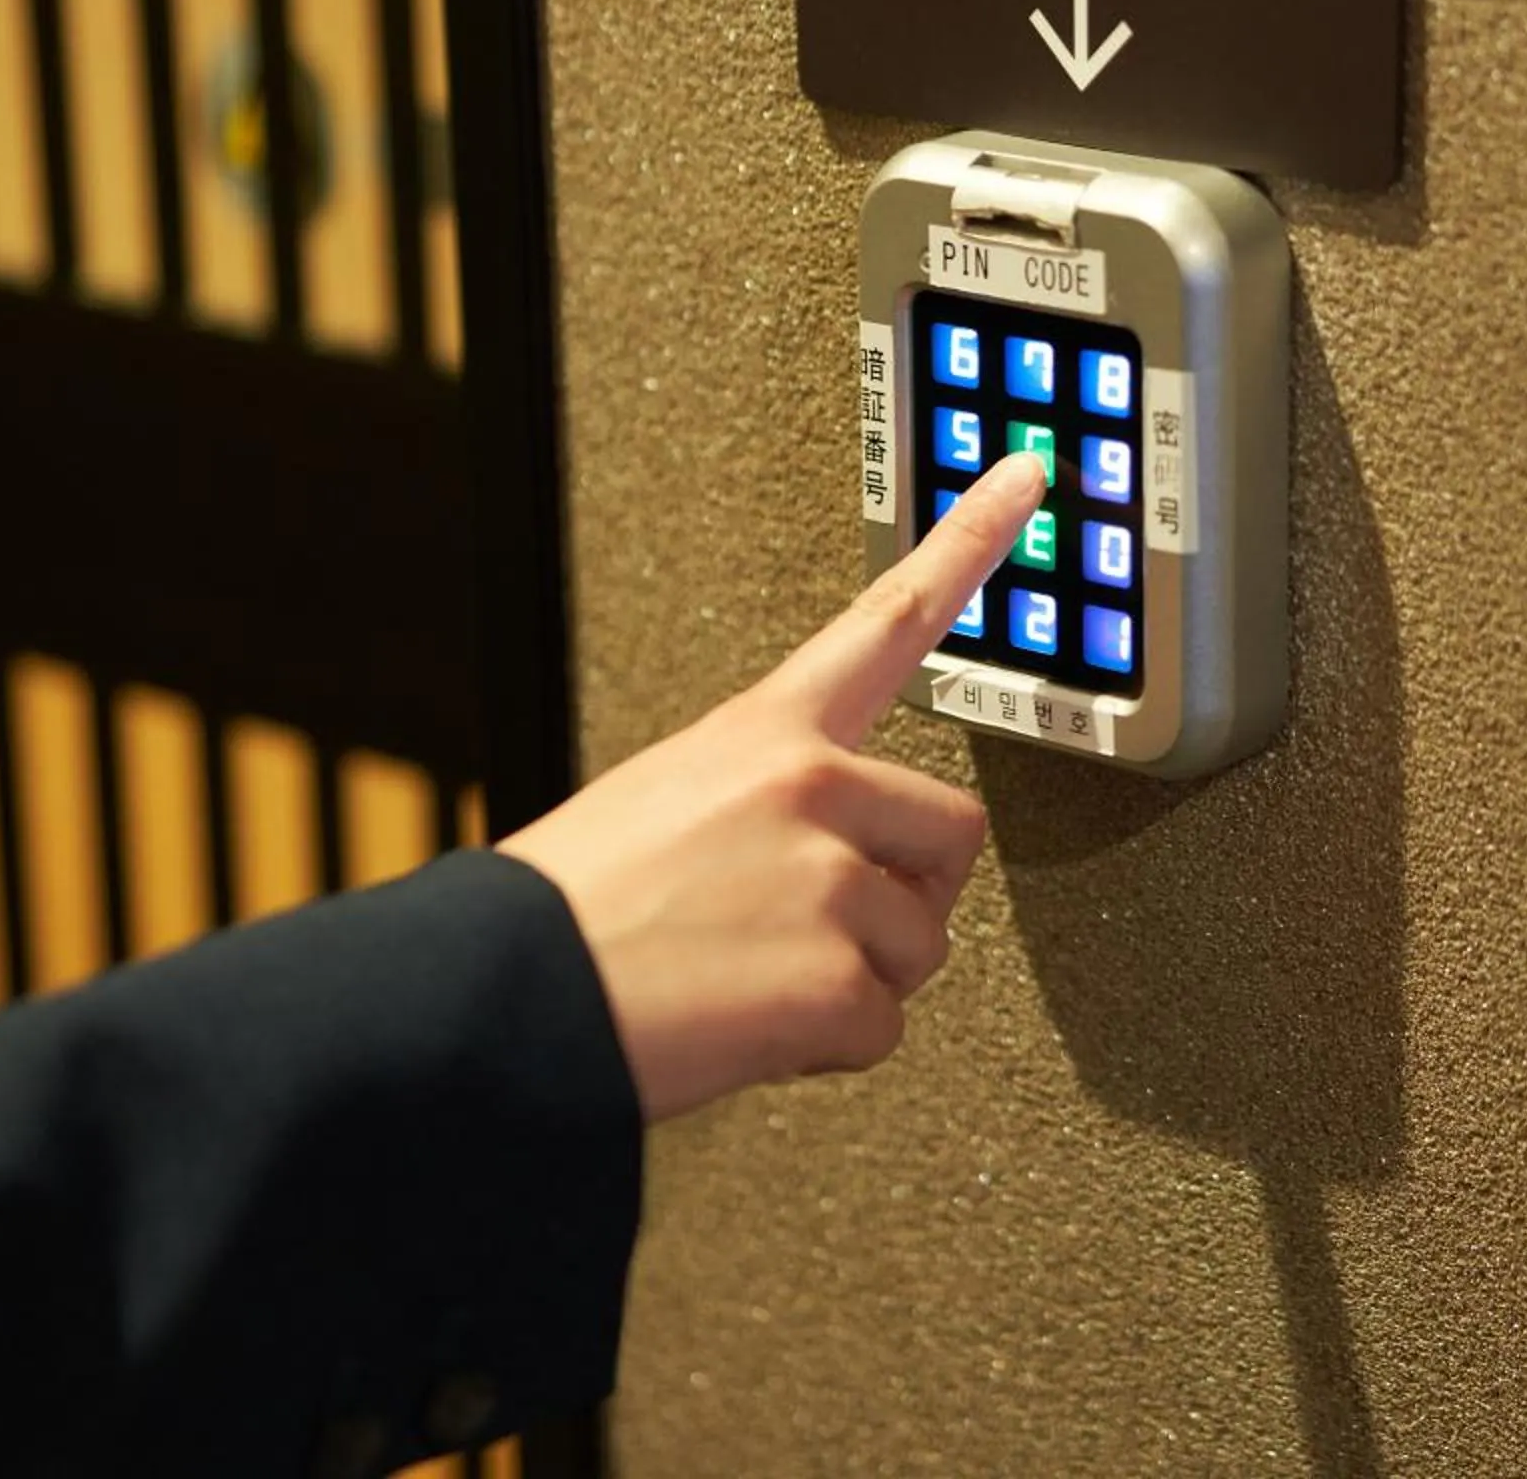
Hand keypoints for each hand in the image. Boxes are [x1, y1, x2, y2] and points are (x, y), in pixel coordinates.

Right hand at [501, 451, 1046, 1122]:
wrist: (500, 1005)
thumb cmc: (564, 919)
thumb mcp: (657, 808)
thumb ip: (763, 810)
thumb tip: (822, 868)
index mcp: (761, 735)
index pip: (885, 618)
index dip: (969, 541)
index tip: (1025, 477)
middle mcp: (808, 786)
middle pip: (949, 839)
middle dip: (900, 898)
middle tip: (798, 933)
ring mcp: (829, 877)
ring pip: (918, 947)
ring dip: (852, 983)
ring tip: (743, 981)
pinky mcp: (837, 974)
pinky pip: (879, 1029)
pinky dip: (821, 1049)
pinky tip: (741, 1026)